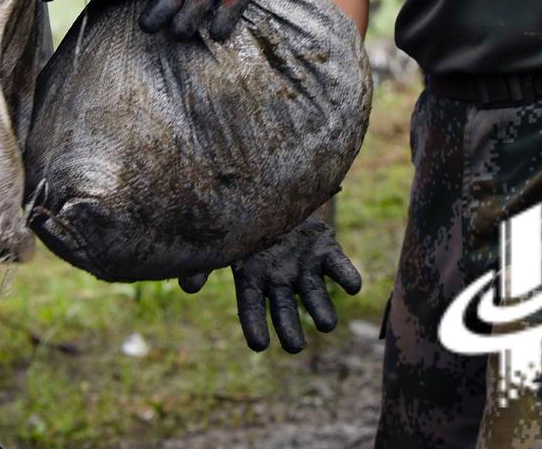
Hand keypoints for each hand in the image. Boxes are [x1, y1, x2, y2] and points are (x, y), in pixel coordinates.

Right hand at [179, 215, 361, 353]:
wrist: (275, 194)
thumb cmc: (244, 222)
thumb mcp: (222, 239)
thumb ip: (203, 263)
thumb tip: (188, 287)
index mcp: (253, 279)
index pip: (250, 308)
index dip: (254, 326)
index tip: (259, 346)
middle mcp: (281, 279)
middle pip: (284, 309)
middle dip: (290, 328)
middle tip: (296, 347)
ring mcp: (304, 267)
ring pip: (314, 294)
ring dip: (321, 309)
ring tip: (326, 325)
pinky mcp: (326, 252)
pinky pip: (339, 267)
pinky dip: (347, 277)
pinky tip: (353, 287)